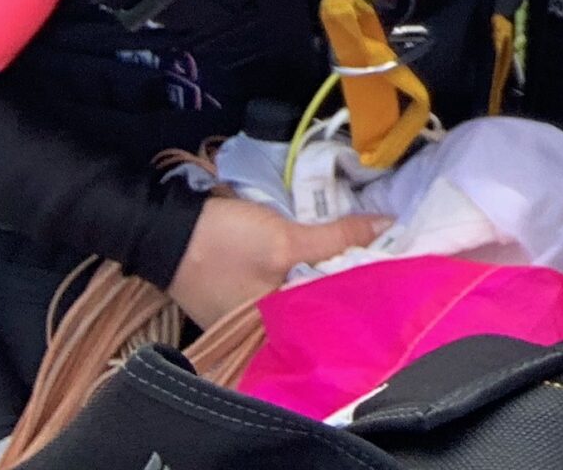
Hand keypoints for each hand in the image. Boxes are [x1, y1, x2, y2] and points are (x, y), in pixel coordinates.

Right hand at [166, 196, 389, 329]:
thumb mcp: (286, 240)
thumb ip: (338, 239)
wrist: (164, 230)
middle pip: (319, 309)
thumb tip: (388, 226)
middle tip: (391, 262)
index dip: (364, 300)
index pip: (331, 325)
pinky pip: (287, 287)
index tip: (398, 278)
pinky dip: (307, 272)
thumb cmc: (224, 245)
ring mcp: (251, 316)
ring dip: (330, 276)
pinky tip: (331, 256)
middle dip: (350, 286)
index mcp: (272, 334)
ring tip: (369, 256)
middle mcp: (262, 334)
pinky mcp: (245, 296)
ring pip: (304, 296)